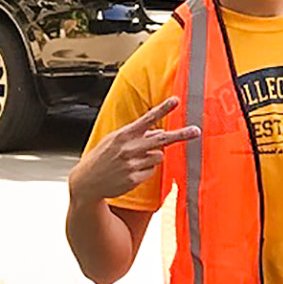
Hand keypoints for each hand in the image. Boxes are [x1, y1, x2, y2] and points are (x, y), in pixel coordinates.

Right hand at [67, 97, 201, 203]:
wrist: (86, 182)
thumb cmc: (101, 158)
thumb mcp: (114, 140)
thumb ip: (136, 135)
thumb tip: (158, 133)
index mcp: (123, 135)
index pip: (147, 119)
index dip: (163, 109)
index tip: (176, 101)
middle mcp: (129, 148)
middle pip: (162, 139)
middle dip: (181, 135)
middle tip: (196, 131)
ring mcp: (132, 164)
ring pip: (158, 156)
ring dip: (152, 156)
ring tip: (134, 160)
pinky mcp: (134, 179)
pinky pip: (151, 171)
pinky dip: (145, 170)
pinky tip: (130, 171)